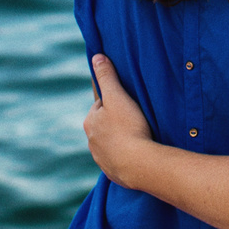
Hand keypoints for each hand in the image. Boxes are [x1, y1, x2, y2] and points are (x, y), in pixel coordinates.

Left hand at [84, 54, 156, 187]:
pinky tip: (136, 154)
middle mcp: (91, 141)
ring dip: (120, 139)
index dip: (116, 102)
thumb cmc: (129, 127)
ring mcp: (101, 158)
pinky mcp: (112, 172)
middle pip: (104, 125)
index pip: (101, 105)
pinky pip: (117, 160)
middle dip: (117, 122)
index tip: (129, 105)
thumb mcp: (118, 96)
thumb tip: (96, 57)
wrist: (138, 164)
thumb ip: (107, 76)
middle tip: (136, 120)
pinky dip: (124, 156)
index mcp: (90, 121)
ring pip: (110, 143)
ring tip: (138, 137)